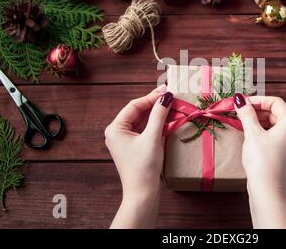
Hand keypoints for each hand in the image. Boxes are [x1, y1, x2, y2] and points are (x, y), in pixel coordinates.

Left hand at [105, 85, 172, 227]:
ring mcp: (125, 140)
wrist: (142, 193)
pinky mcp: (133, 147)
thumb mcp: (152, 138)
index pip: (135, 106)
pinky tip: (166, 119)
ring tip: (170, 105)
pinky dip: (155, 124)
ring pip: (142, 120)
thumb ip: (158, 115)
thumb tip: (165, 97)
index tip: (167, 91)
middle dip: (154, 104)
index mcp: (115, 128)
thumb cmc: (144, 167)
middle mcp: (117, 132)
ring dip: (156, 114)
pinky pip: (144, 130)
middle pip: (138, 112)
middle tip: (170, 95)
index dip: (151, 97)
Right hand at [233, 94, 285, 228]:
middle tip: (240, 113)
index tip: (243, 103)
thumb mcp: (252, 134)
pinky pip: (276, 136)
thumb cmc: (262, 161)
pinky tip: (251, 137)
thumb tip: (240, 100)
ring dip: (259, 122)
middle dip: (257, 111)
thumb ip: (246, 114)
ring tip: (244, 125)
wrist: (268, 190)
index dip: (258, 100)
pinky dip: (264, 132)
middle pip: (276, 113)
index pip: (276, 102)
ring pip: (275, 125)